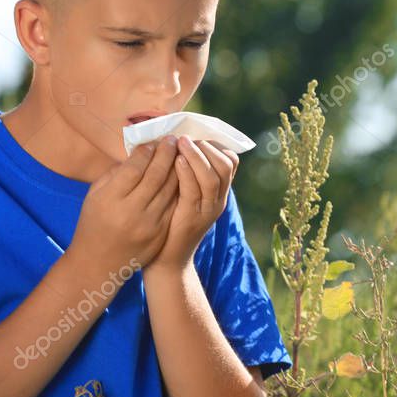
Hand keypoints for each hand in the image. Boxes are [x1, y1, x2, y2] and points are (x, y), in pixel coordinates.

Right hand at [68, 136, 179, 276]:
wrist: (99, 263)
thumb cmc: (94, 222)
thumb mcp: (95, 195)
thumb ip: (116, 173)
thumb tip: (141, 150)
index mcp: (111, 199)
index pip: (134, 168)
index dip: (146, 152)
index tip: (153, 141)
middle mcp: (131, 212)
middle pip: (156, 176)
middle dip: (166, 154)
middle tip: (172, 139)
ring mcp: (149, 225)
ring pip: (171, 189)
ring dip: (178, 168)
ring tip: (180, 153)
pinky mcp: (161, 234)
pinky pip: (175, 204)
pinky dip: (180, 187)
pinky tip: (182, 175)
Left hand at [149, 136, 239, 272]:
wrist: (166, 260)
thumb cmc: (170, 223)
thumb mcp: (183, 195)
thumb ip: (186, 174)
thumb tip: (177, 143)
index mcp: (219, 193)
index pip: (231, 161)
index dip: (216, 144)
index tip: (196, 136)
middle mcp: (218, 200)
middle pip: (226, 165)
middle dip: (207, 147)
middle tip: (187, 138)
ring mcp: (207, 210)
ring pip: (212, 175)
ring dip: (196, 154)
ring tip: (181, 143)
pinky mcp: (192, 217)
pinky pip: (194, 189)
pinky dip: (186, 171)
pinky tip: (175, 161)